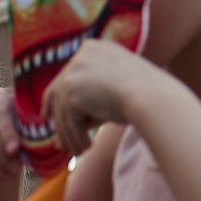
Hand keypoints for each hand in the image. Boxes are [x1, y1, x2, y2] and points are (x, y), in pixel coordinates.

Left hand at [43, 41, 165, 159]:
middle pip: (60, 92)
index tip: (47, 115)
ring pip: (64, 110)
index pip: (67, 74)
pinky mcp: (72, 89)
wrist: (153, 98)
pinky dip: (76, 137)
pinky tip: (87, 149)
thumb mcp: (118, 88)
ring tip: (80, 152)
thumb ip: (93, 97)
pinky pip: (69, 120)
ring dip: (71, 135)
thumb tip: (69, 119)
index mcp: (94, 48)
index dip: (55, 97)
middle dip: (60, 122)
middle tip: (61, 144)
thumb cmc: (145, 97)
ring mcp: (75, 70)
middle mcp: (81, 55)